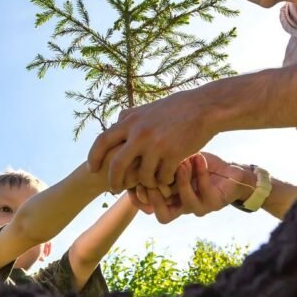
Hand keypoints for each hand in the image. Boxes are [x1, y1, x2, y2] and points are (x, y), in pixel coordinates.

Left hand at [88, 89, 216, 189]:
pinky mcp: (173, 155)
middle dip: (113, 181)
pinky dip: (163, 181)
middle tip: (114, 188)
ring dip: (145, 183)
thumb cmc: (176, 108)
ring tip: (149, 182)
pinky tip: (166, 179)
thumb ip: (131, 116)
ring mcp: (156, 146)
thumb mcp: (148, 108)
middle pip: (116, 166)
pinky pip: (162, 178)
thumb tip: (116, 121)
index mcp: (131, 122)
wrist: (204, 108)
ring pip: (142, 176)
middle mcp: (140, 134)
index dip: (94, 157)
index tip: (92, 168)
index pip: (102, 141)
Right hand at [128, 152, 253, 223]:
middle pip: (162, 215)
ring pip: (185, 204)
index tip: (139, 174)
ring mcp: (198, 207)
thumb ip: (153, 159)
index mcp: (167, 200)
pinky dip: (200, 173)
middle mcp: (181, 207)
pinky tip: (198, 158)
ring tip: (182, 162)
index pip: (146, 207)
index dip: (139, 196)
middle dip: (158, 197)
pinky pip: (204, 191)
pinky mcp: (215, 202)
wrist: (228, 172)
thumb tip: (128, 150)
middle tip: (154, 173)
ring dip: (182, 182)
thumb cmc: (196, 165)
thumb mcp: (172, 159)